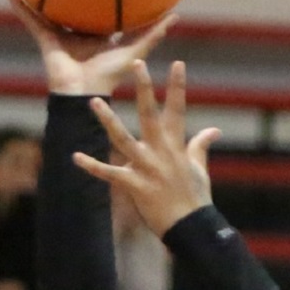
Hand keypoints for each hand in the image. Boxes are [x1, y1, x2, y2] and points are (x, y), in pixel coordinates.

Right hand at [8, 0, 175, 96]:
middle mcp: (81, 34)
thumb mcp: (135, 50)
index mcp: (101, 35)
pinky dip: (20, 9)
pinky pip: (30, 21)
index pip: (104, 12)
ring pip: (50, 12)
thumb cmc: (111, 74)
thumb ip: (153, 34)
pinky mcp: (46, 41)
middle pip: (76, 8)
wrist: (84, 93)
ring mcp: (62, 37)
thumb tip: (176, 16)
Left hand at [75, 61, 221, 236]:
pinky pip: (109, 174)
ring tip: (94, 101)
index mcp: (176, 145)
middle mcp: (161, 151)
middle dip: (144, 88)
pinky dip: (92, 166)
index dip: (177, 86)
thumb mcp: (199, 168)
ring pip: (123, 138)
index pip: (178, 109)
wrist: (191, 226)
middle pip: (150, 114)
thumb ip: (201, 145)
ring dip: (108, 120)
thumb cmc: (195, 196)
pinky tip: (75, 156)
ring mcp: (147, 167)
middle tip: (136, 64)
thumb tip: (214, 130)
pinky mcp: (135, 185)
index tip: (177, 63)